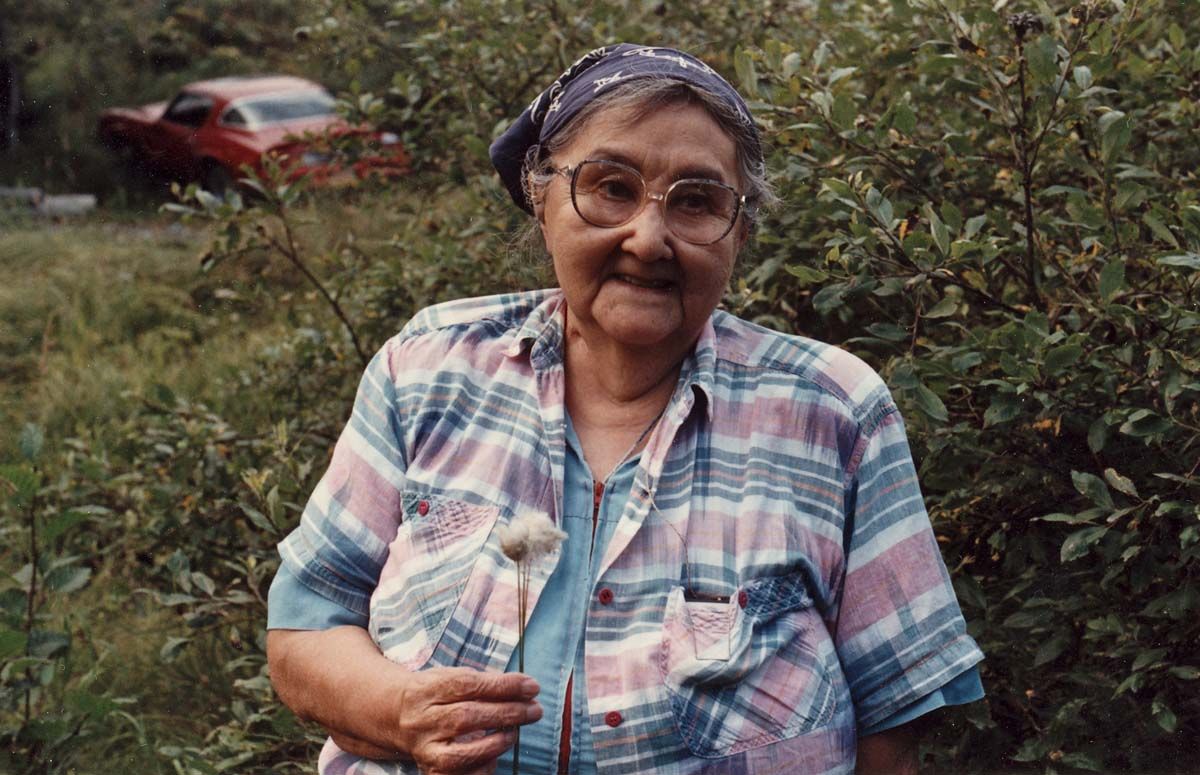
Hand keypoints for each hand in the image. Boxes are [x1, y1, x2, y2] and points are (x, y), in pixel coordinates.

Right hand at [391, 666, 541, 774]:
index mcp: (427, 689)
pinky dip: (484, 767)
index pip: (467, 685)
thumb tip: (525, 689)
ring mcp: (424, 749)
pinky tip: (495, 754)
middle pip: (466, 718)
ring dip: (496, 743)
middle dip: (507, 713)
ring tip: (515, 732)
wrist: (397, 716)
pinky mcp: (430, 771)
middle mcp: (422, 721)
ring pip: (461, 753)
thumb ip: (485, 682)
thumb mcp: (452, 677)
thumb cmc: (436, 693)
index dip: (503, 686)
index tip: (532, 686)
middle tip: (535, 710)